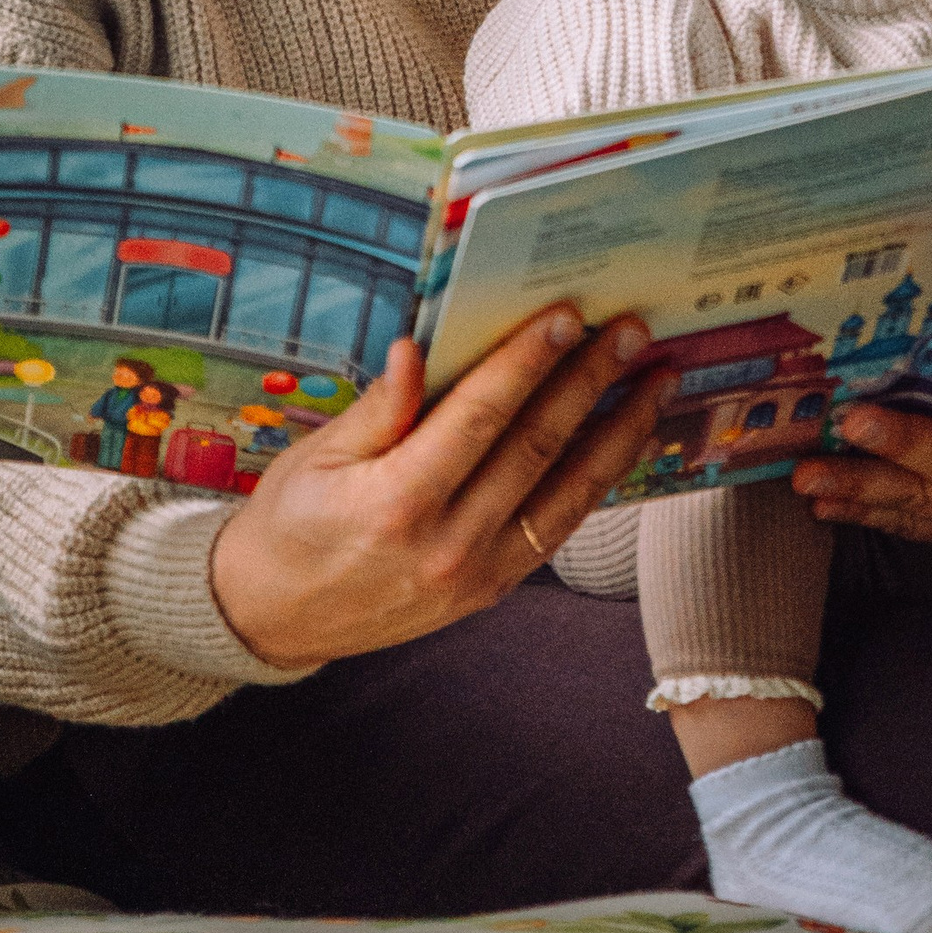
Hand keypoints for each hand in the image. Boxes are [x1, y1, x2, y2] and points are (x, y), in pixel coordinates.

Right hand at [205, 306, 658, 669]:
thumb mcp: (317, 457)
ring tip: (657, 381)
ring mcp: (477, 573)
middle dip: (590, 381)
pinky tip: (624, 440)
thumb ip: (379, 408)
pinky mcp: (493, 589)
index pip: (479, 418)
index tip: (566, 316)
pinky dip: (599, 482)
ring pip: (568, 493)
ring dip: (620, 431)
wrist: (274, 617)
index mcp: (396, 503)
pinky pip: (559, 528)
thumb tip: (418, 350)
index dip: (526, 362)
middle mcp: (447, 544)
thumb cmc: (289, 524)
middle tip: (631, 330)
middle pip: (537, 448)